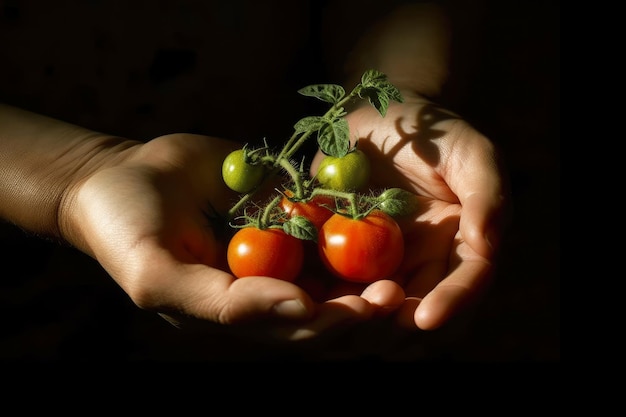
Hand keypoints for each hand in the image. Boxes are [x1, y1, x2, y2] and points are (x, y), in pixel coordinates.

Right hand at [61, 133, 404, 341]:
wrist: (119, 174)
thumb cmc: (128, 234)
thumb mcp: (158, 278)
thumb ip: (221, 304)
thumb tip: (298, 307)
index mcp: (244, 311)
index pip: (298, 327)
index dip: (332, 324)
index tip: (363, 311)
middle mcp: (270, 281)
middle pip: (329, 301)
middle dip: (362, 302)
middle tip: (395, 294)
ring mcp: (281, 241)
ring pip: (336, 258)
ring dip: (369, 263)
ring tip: (400, 258)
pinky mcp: (286, 203)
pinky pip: (323, 208)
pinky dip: (351, 211)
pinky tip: (380, 205)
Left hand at [311, 93, 509, 330]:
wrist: (380, 115)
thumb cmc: (432, 131)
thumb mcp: (470, 153)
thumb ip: (487, 195)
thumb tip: (487, 246)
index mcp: (458, 246)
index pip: (463, 284)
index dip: (449, 304)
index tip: (422, 318)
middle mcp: (419, 264)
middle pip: (412, 308)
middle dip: (391, 321)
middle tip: (368, 316)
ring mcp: (377, 262)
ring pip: (368, 304)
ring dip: (350, 315)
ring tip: (331, 314)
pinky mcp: (337, 252)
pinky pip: (327, 279)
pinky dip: (315, 290)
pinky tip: (300, 293)